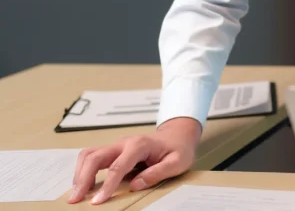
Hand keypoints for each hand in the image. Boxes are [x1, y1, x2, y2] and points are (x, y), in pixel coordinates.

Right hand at [67, 117, 200, 204]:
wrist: (177, 135)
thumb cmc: (178, 149)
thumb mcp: (177, 162)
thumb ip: (158, 173)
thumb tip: (135, 185)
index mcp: (139, 145)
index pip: (118, 166)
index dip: (107, 185)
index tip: (98, 201)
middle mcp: (124, 143)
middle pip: (95, 157)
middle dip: (82, 178)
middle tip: (75, 199)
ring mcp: (117, 146)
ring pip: (89, 154)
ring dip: (79, 173)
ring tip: (76, 193)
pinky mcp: (113, 150)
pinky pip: (92, 157)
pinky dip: (83, 170)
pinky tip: (83, 184)